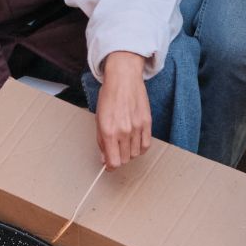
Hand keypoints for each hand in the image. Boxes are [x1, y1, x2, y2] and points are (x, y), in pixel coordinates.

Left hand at [95, 51, 151, 168]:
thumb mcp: (98, 118)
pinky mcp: (147, 123)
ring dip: (130, 153)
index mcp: (109, 131)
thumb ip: (101, 141)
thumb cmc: (109, 96)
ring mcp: (137, 128)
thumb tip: (105, 158)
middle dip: (119, 158)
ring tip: (125, 143)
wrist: (123, 78)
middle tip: (116, 150)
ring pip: (136, 154)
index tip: (109, 165)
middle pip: (125, 159)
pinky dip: (140, 148)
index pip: (114, 161)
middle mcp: (124, 131)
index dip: (111, 166)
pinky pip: (146, 145)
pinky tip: (135, 142)